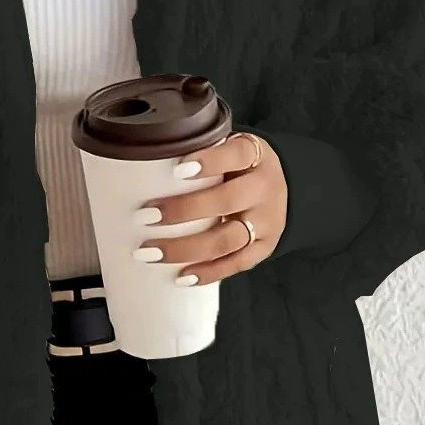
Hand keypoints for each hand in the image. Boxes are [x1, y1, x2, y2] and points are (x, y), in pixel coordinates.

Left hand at [132, 132, 285, 284]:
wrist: (282, 187)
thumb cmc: (238, 166)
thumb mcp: (228, 148)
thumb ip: (199, 153)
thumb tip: (142, 163)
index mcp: (255, 156)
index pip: (236, 154)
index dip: (209, 162)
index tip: (177, 170)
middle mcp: (264, 189)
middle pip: (227, 201)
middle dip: (183, 211)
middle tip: (145, 216)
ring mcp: (267, 222)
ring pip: (227, 239)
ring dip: (186, 249)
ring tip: (150, 252)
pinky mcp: (265, 248)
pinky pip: (236, 264)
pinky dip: (207, 272)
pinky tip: (180, 277)